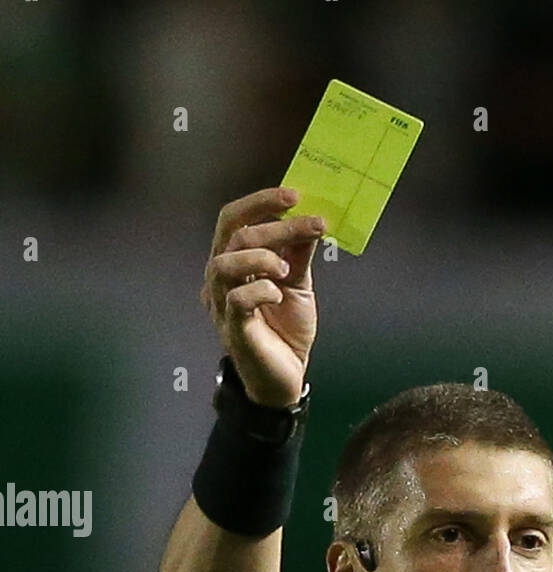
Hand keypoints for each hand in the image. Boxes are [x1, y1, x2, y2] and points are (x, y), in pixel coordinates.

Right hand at [200, 186, 326, 407]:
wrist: (287, 376)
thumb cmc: (287, 329)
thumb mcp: (298, 284)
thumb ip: (299, 253)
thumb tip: (311, 219)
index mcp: (233, 262)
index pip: (234, 219)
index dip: (261, 202)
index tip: (295, 194)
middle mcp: (221, 280)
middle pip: (234, 236)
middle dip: (273, 225)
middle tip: (310, 224)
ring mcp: (222, 305)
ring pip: (225, 264)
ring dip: (261, 257)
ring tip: (286, 270)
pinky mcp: (232, 330)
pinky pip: (237, 300)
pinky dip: (261, 290)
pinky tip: (279, 295)